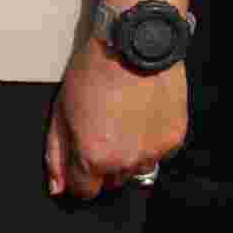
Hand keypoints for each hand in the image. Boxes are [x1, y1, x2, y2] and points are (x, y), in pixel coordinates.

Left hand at [45, 40, 186, 200]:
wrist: (135, 42)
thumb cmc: (95, 70)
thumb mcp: (62, 110)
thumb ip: (57, 154)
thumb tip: (58, 187)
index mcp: (93, 158)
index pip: (85, 191)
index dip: (81, 173)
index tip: (85, 152)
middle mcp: (125, 162)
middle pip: (112, 181)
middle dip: (107, 162)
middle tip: (106, 128)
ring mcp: (153, 151)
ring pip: (138, 168)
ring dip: (131, 153)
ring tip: (127, 118)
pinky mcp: (174, 137)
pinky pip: (160, 152)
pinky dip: (153, 139)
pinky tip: (145, 113)